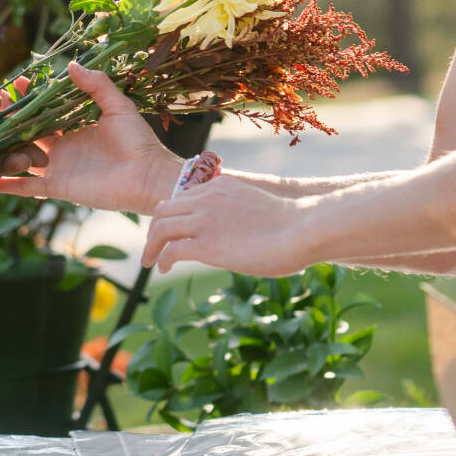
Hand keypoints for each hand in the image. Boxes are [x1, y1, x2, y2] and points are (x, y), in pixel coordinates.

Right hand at [0, 64, 181, 213]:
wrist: (148, 176)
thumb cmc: (138, 141)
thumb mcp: (119, 106)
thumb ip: (96, 85)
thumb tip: (71, 64)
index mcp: (74, 126)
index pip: (43, 109)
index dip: (27, 97)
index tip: (12, 82)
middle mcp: (62, 147)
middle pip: (26, 130)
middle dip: (7, 117)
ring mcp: (57, 167)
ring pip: (21, 156)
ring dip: (3, 146)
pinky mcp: (57, 187)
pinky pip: (28, 187)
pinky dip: (8, 184)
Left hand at [140, 175, 319, 274]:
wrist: (304, 227)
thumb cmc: (292, 223)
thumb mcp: (257, 206)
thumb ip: (237, 211)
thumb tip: (237, 227)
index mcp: (220, 186)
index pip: (182, 197)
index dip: (173, 216)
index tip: (172, 231)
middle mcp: (206, 197)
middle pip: (164, 210)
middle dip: (155, 229)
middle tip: (153, 247)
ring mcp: (204, 219)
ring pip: (160, 228)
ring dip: (151, 246)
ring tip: (151, 261)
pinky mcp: (206, 244)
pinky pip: (171, 250)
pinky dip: (162, 259)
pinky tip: (163, 269)